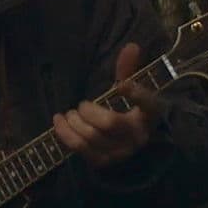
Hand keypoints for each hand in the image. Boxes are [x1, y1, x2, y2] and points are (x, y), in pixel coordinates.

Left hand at [53, 42, 158, 168]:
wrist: (132, 144)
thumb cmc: (131, 111)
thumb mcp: (133, 90)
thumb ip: (129, 69)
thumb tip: (131, 45)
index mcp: (149, 114)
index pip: (147, 103)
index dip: (136, 94)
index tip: (121, 86)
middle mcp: (137, 136)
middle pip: (110, 123)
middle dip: (89, 111)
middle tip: (81, 105)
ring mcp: (120, 152)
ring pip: (92, 137)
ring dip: (74, 123)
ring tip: (69, 114)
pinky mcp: (104, 161)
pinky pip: (81, 149)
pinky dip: (65, 135)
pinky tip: (58, 122)